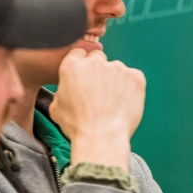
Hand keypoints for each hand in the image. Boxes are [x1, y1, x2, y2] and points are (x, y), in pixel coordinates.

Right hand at [49, 49, 145, 171]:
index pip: (79, 55)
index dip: (82, 67)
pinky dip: (131, 87)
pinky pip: (133, 78)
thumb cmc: (77, 126)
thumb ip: (62, 89)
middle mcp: (96, 62)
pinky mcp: (136, 76)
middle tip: (99, 92)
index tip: (85, 79)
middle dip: (98, 71)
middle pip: (99, 59)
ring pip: (117, 69)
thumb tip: (67, 88)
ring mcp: (118, 67)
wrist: (102, 137)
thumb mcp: (56, 107)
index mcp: (73, 65)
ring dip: (115, 80)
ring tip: (112, 102)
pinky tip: (124, 103)